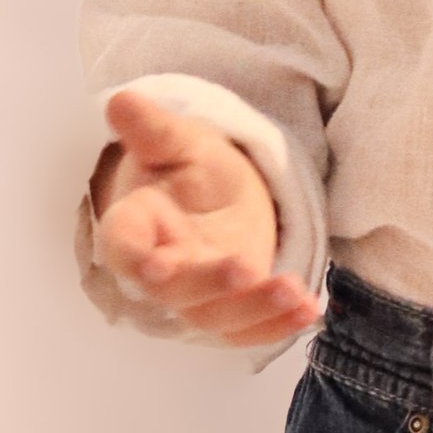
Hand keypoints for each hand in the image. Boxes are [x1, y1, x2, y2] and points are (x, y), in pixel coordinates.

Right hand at [92, 89, 321, 347]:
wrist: (219, 199)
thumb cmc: (191, 169)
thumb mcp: (180, 140)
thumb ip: (154, 128)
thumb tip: (122, 101)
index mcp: (137, 225)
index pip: (125, 246)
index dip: (136, 257)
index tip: (155, 265)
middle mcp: (161, 269)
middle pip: (175, 290)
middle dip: (208, 283)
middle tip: (243, 267)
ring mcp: (195, 297)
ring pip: (215, 316)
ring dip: (255, 310)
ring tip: (294, 292)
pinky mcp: (229, 313)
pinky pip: (248, 331)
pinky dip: (278, 327)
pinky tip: (310, 311)